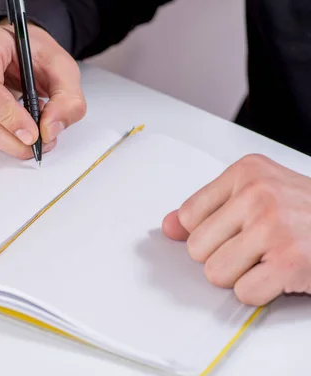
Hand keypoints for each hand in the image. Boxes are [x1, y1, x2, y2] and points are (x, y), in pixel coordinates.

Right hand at [0, 21, 85, 158]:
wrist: (14, 49)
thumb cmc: (33, 53)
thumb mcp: (63, 68)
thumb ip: (67, 99)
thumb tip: (50, 130)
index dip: (8, 117)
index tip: (32, 134)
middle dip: (13, 138)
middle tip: (40, 143)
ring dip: (8, 140)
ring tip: (32, 130)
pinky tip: (13, 124)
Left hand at [162, 154, 310, 305]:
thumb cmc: (307, 211)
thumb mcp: (256, 193)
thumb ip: (208, 208)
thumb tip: (168, 228)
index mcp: (245, 172)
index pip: (187, 216)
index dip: (208, 233)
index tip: (234, 231)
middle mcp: (258, 194)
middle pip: (197, 248)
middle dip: (223, 256)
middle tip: (256, 247)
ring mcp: (274, 226)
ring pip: (214, 272)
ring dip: (241, 275)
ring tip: (268, 258)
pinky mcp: (290, 260)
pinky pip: (243, 292)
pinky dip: (261, 292)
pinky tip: (279, 273)